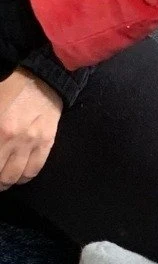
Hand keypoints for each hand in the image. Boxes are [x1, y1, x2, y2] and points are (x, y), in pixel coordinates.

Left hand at [0, 68, 61, 190]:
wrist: (43, 81)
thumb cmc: (10, 89)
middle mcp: (12, 139)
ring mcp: (31, 143)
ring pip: (15, 175)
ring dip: (5, 182)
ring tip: (2, 182)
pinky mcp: (46, 144)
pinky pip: (34, 169)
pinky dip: (24, 178)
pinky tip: (18, 178)